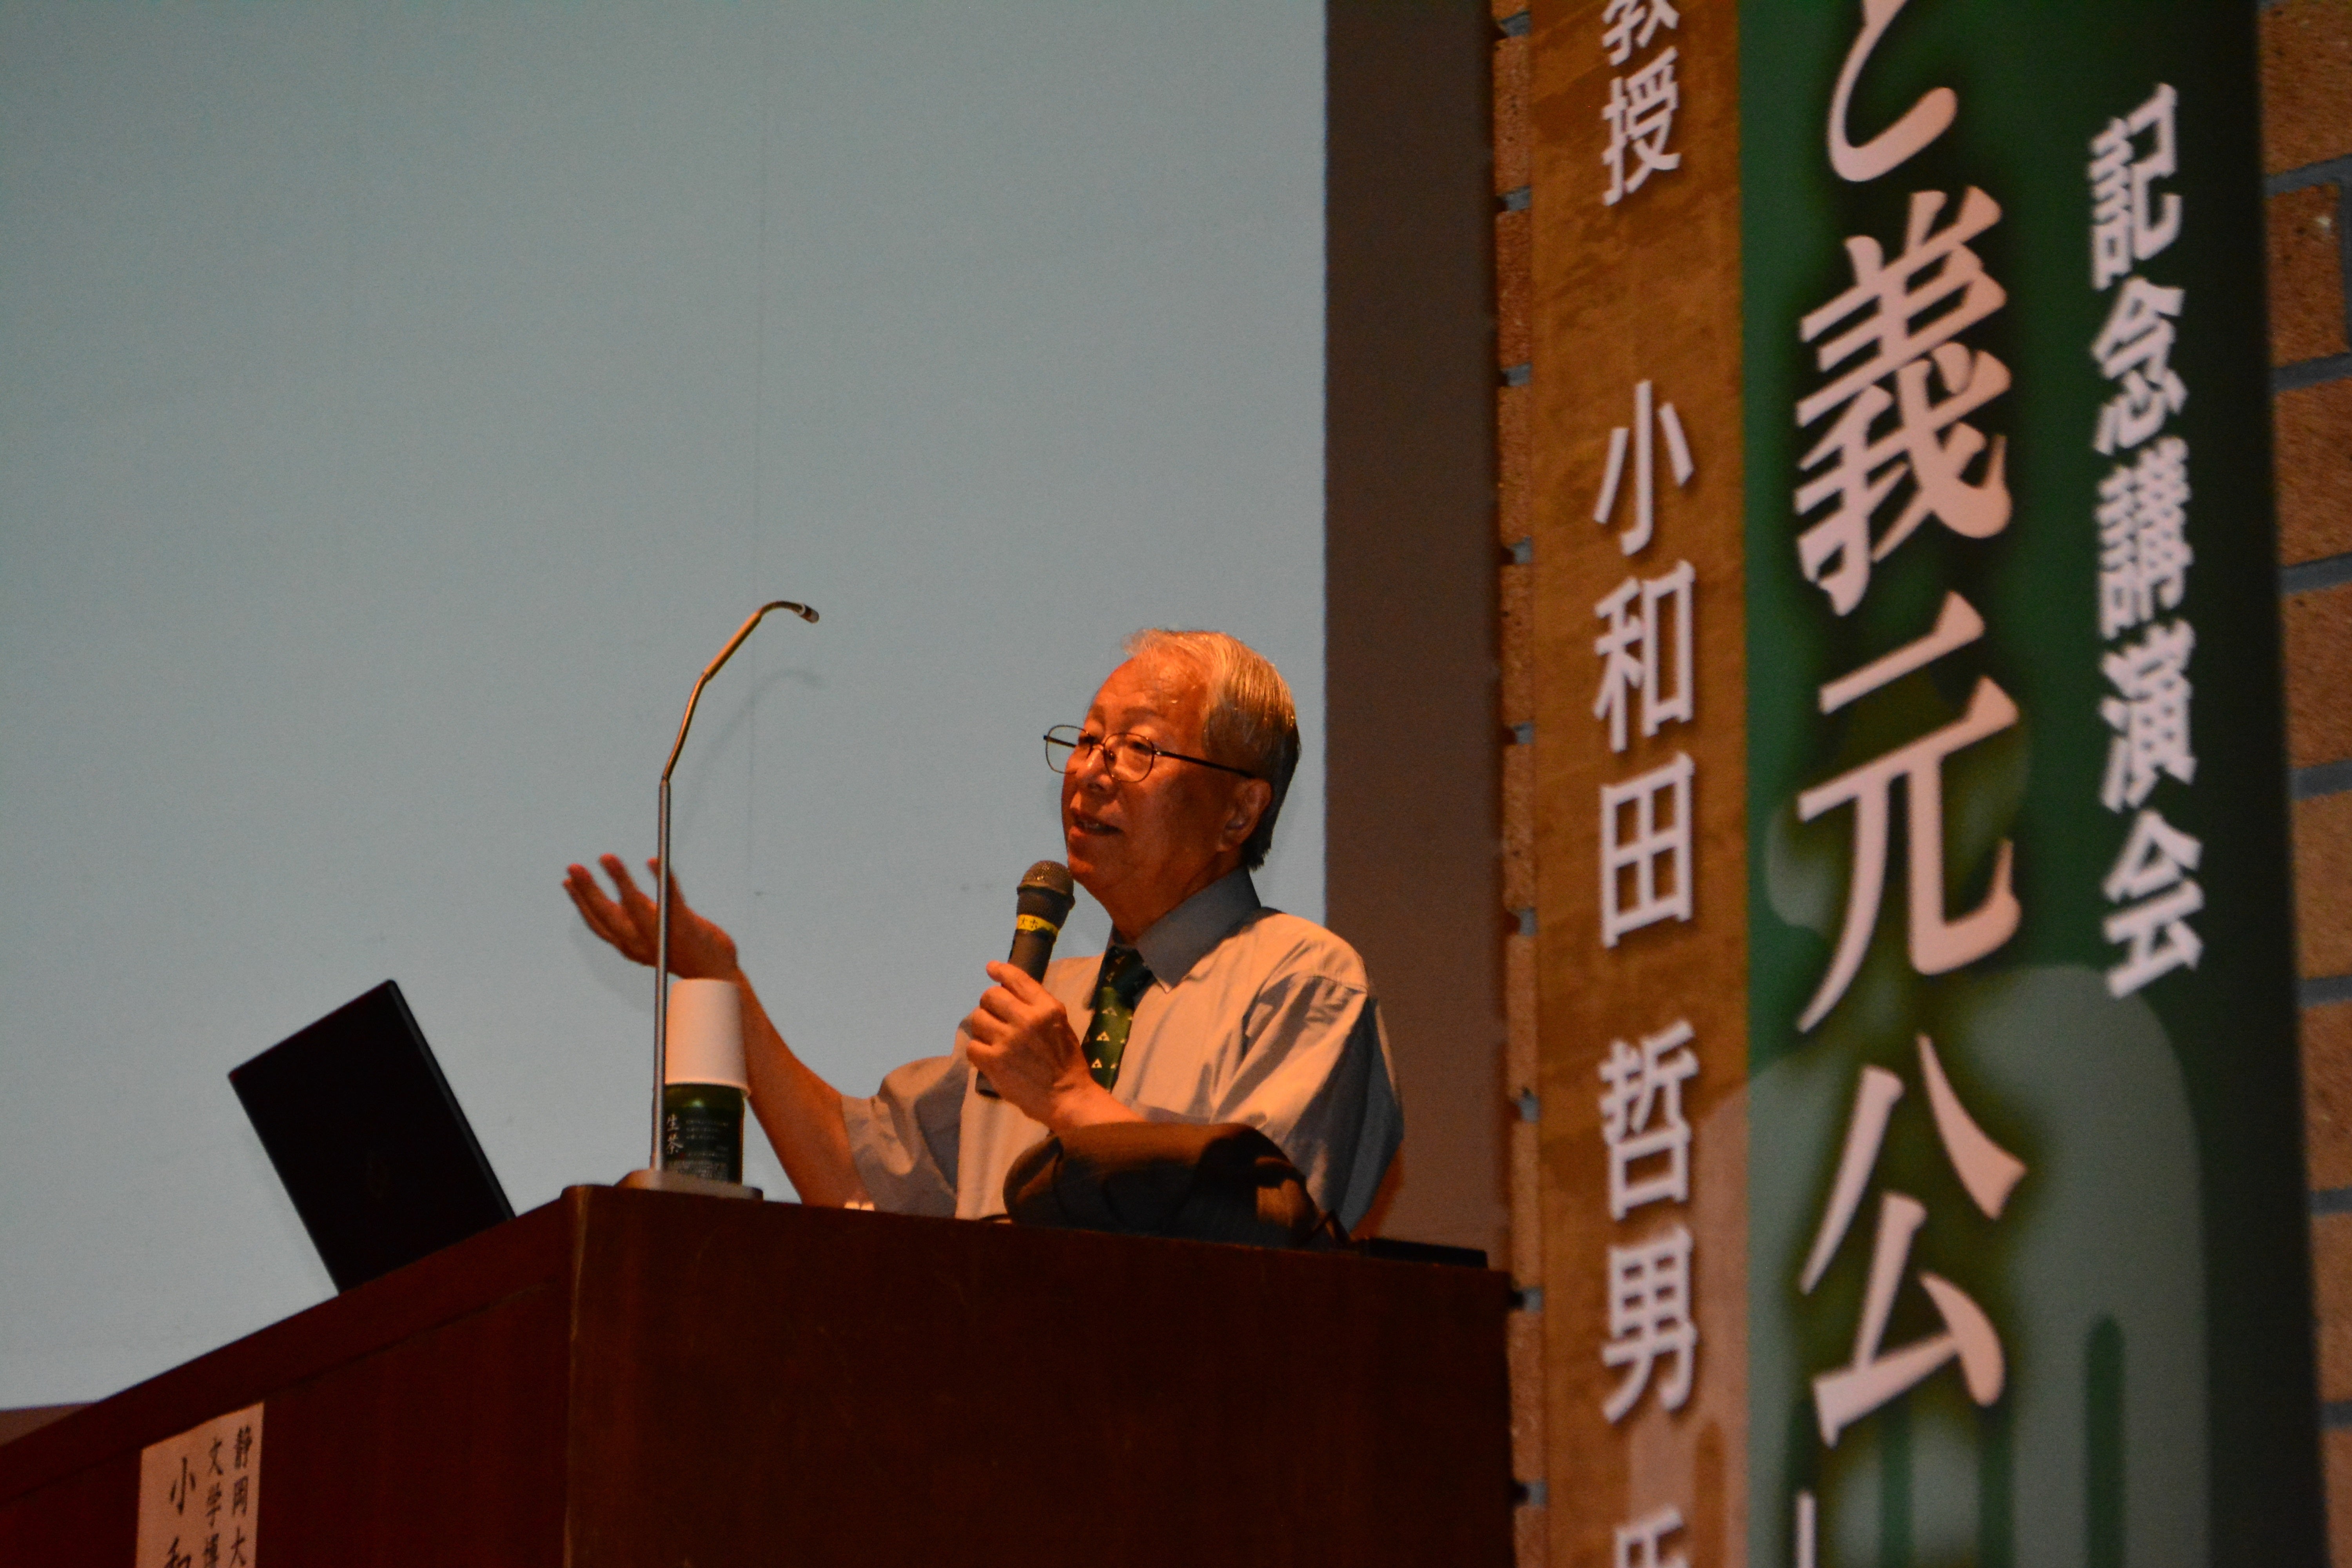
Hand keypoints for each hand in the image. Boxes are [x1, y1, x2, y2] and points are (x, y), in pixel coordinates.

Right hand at [562, 855, 739, 978]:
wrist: (714, 975)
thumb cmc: (682, 953)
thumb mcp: (652, 937)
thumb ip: (636, 920)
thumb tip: (623, 896)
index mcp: (629, 946)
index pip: (598, 923)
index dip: (580, 903)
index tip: (567, 882)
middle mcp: (639, 943)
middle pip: (607, 913)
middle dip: (588, 889)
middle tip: (573, 867)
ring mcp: (661, 935)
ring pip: (634, 904)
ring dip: (619, 879)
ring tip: (607, 858)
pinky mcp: (684, 926)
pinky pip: (671, 896)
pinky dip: (662, 877)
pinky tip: (654, 861)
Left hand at [963, 962, 1132, 1129]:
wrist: (1067, 1097)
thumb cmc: (1066, 1062)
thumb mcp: (1060, 1025)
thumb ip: (1037, 1007)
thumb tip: (1008, 989)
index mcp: (1047, 1008)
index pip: (1017, 979)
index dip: (1000, 970)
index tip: (991, 968)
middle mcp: (1027, 1019)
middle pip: (990, 996)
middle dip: (989, 1005)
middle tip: (995, 1018)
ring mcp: (1008, 1040)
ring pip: (977, 1019)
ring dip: (983, 1028)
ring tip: (993, 1040)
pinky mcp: (994, 1061)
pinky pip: (972, 1046)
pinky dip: (978, 1051)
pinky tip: (989, 1057)